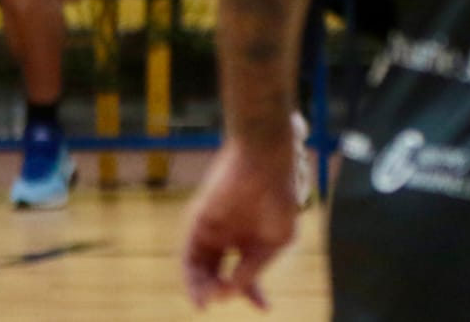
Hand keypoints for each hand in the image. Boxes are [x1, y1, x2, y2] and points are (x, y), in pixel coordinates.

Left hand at [182, 141, 298, 310]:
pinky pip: (189, 257)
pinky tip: (201, 292)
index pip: (247, 272)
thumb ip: (253, 269)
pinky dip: (191, 279)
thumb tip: (229, 295)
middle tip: (223, 301)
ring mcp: (214, 231)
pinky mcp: (197, 225)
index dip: (254, 292)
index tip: (266, 309)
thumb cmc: (280, 197)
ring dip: (203, 289)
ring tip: (209, 301)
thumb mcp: (276, 241)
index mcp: (253, 238)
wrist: (265, 162)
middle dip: (223, 292)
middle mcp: (231, 237)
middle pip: (220, 274)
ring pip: (202, 269)